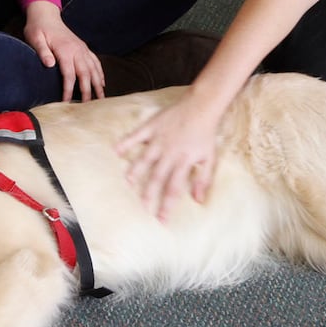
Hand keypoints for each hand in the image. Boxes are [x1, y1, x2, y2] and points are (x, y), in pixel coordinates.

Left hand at [23, 1, 103, 100]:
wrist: (46, 15)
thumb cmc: (38, 28)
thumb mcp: (35, 38)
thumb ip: (42, 51)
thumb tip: (50, 64)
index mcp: (65, 50)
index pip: (69, 74)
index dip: (69, 90)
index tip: (66, 102)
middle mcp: (77, 50)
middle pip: (85, 74)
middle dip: (88, 91)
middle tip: (88, 106)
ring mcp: (82, 49)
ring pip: (94, 69)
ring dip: (98, 84)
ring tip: (101, 98)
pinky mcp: (84, 48)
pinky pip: (95, 62)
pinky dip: (100, 73)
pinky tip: (102, 82)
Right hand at [117, 97, 220, 220]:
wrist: (202, 106)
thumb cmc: (206, 134)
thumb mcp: (210, 158)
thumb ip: (203, 179)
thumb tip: (198, 200)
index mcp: (184, 161)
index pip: (174, 188)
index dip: (167, 205)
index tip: (161, 220)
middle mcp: (170, 152)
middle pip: (157, 177)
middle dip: (149, 194)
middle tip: (142, 208)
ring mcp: (160, 139)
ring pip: (145, 158)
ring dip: (136, 171)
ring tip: (128, 183)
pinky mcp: (153, 126)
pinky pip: (136, 135)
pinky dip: (126, 142)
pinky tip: (116, 150)